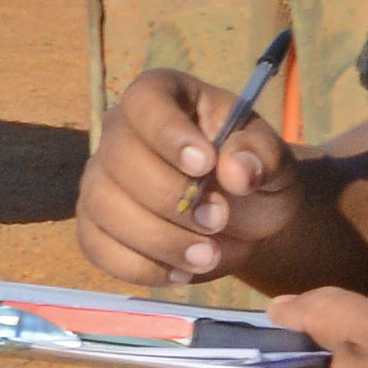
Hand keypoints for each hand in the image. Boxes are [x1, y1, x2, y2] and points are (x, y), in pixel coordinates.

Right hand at [77, 68, 300, 285]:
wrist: (246, 215)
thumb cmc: (253, 170)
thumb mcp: (272, 157)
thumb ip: (261, 155)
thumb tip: (237, 172)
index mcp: (164, 95)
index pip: (145, 100)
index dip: (169, 132)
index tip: (205, 163)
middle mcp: (120, 131)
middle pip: (119, 158)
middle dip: (170, 197)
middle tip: (218, 219)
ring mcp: (102, 179)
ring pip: (103, 205)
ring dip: (157, 238)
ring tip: (207, 256)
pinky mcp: (96, 225)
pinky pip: (97, 246)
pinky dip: (139, 266)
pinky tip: (180, 273)